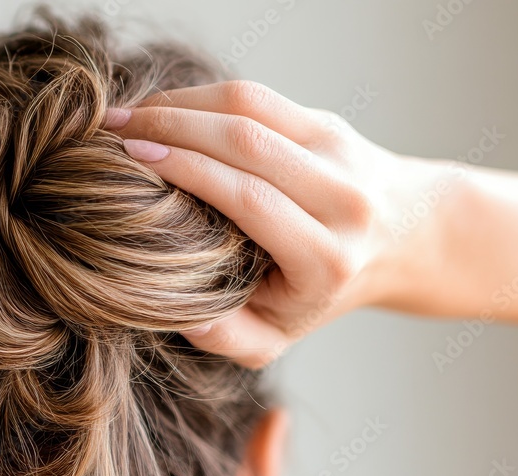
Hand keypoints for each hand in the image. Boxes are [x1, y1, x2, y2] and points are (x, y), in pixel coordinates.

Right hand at [105, 80, 437, 366]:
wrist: (403, 241)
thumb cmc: (322, 293)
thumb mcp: (276, 335)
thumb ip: (226, 337)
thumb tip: (179, 314)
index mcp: (327, 257)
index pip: (249, 198)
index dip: (186, 169)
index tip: (131, 157)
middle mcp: (342, 200)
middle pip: (247, 143)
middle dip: (171, 126)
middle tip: (114, 130)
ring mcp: (340, 152)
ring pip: (251, 107)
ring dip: (182, 103)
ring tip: (131, 114)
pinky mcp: (329, 121)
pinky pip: (259, 97)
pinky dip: (203, 96)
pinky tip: (165, 107)